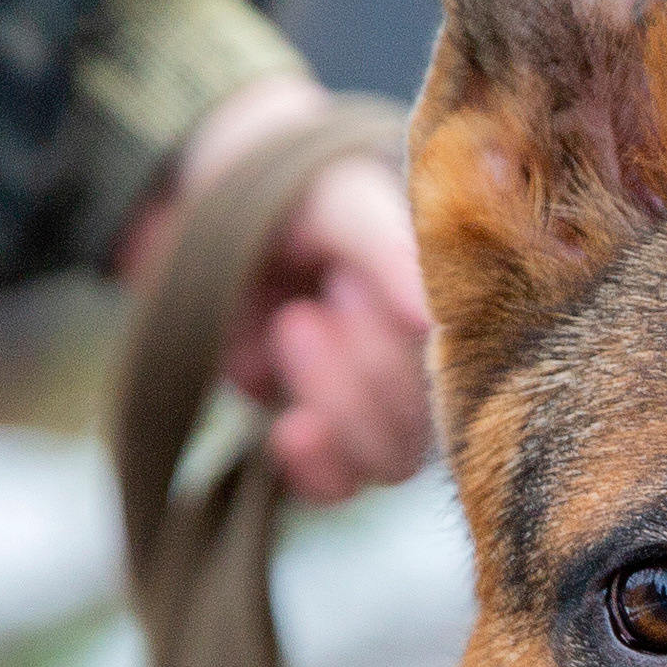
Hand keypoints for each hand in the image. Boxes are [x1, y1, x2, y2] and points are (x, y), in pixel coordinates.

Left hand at [113, 71, 434, 502]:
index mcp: (449, 302)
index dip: (413, 345)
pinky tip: (290, 434)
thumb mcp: (340, 196)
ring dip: (342, 410)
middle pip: (433, 422)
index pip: (469, 363)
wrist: (197, 190)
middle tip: (316, 299)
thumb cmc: (287, 179)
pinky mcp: (313, 433)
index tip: (347, 283)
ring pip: (390, 459)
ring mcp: (368, 403)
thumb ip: (387, 251)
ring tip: (289, 327)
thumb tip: (433, 320)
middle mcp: (423, 361)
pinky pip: (336, 487)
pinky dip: (317, 470)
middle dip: (369, 372)